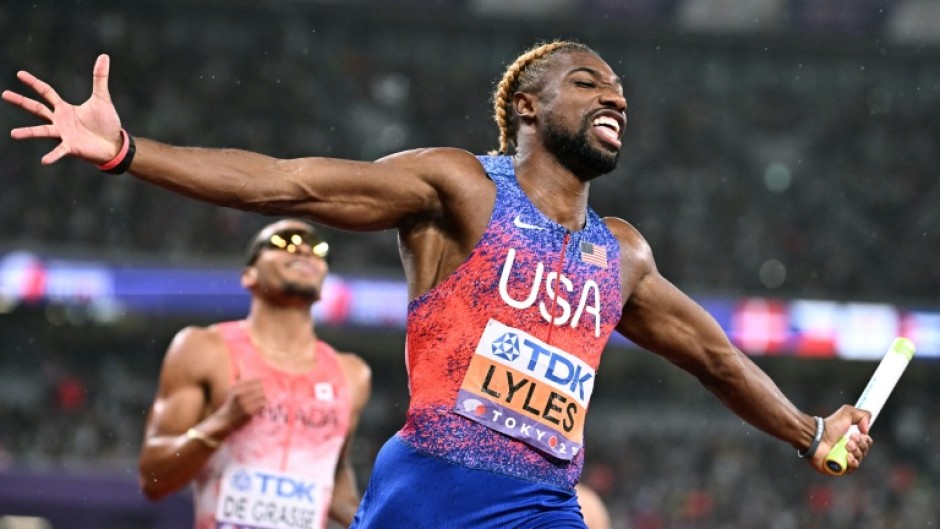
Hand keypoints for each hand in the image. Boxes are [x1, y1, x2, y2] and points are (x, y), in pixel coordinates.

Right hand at [3, 54, 122, 164]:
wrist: (114, 144)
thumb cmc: (106, 123)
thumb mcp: (102, 98)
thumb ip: (100, 78)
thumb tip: (104, 56)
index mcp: (64, 109)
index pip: (46, 92)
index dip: (34, 83)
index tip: (19, 74)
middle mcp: (60, 121)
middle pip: (37, 109)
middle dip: (21, 101)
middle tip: (3, 94)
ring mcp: (64, 134)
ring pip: (42, 131)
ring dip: (28, 133)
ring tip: (13, 134)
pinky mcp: (72, 147)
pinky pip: (60, 151)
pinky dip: (53, 155)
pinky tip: (44, 160)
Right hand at [216, 378, 266, 432]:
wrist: (225, 419)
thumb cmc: (232, 403)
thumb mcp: (233, 389)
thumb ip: (239, 378)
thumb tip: (241, 365)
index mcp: (236, 388)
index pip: (256, 381)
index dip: (262, 382)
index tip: (264, 383)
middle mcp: (240, 395)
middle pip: (261, 389)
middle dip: (262, 392)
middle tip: (260, 395)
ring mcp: (244, 404)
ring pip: (263, 397)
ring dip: (263, 399)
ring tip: (259, 401)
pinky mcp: (248, 413)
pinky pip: (262, 406)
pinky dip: (262, 406)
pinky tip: (257, 408)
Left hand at [811, 404, 872, 474]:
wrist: (816, 437)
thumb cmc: (829, 426)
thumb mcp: (847, 413)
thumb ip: (862, 415)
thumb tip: (867, 429)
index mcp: (852, 439)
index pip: (867, 443)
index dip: (866, 440)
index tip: (860, 434)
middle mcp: (849, 450)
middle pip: (864, 451)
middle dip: (860, 444)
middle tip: (850, 439)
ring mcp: (844, 460)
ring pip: (859, 459)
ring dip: (856, 451)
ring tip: (847, 445)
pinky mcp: (839, 468)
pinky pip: (852, 469)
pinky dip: (852, 462)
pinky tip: (847, 456)